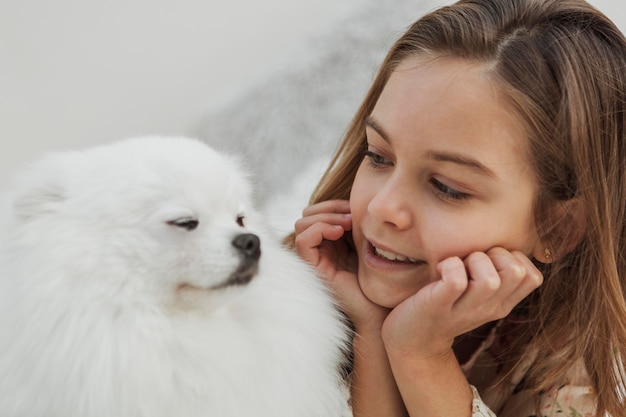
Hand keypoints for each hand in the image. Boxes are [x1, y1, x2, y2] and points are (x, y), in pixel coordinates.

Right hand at [294, 200, 388, 329]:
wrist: (380, 309)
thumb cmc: (381, 279)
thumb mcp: (371, 242)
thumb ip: (361, 224)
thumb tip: (358, 200)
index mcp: (333, 241)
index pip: (320, 210)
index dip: (335, 203)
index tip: (355, 208)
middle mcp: (321, 248)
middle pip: (308, 213)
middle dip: (329, 207)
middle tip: (351, 215)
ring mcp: (315, 258)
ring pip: (302, 222)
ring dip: (325, 216)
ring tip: (347, 224)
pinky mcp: (313, 268)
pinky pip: (303, 240)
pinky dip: (319, 229)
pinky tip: (339, 233)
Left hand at [382, 247, 542, 358]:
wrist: (413, 342)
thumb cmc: (445, 306)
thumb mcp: (477, 295)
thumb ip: (494, 274)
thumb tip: (506, 242)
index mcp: (502, 304)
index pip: (533, 276)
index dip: (514, 257)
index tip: (490, 260)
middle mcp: (489, 309)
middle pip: (516, 272)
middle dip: (495, 254)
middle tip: (472, 260)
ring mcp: (465, 311)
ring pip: (490, 280)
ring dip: (473, 261)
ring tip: (457, 265)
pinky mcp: (439, 306)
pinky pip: (456, 280)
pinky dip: (449, 266)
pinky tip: (440, 269)